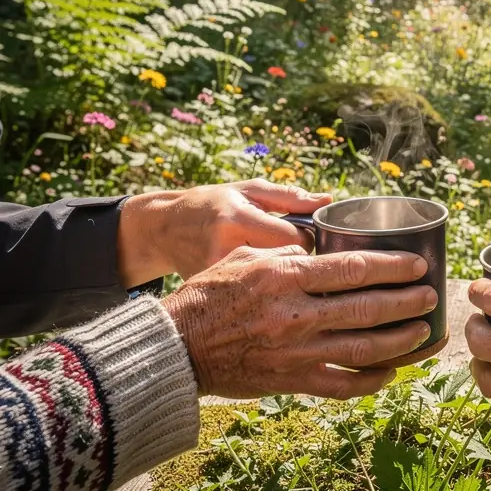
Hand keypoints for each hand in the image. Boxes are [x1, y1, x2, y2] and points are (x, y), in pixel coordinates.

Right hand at [118, 180, 333, 287]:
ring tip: (276, 270)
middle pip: (286, 269)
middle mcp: (225, 250)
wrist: (163, 229)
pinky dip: (261, 294)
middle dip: (300, 266)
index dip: (308, 240)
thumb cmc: (210, 203)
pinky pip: (250, 299)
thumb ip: (289, 197)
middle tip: (298, 258)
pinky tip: (257, 285)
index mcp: (237, 220)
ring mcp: (216, 277)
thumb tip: (327, 201)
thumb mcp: (248, 191)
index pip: (294, 241)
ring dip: (283, 283)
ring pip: (271, 290)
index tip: (306, 237)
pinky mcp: (210, 296)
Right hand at [163, 245, 436, 397]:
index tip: (418, 265)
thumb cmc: (207, 296)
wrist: (174, 350)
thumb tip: (320, 253)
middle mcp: (295, 315)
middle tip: (432, 295)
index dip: (391, 267)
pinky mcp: (290, 382)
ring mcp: (295, 353)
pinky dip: (371, 381)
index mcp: (284, 278)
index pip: (352, 268)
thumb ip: (287, 255)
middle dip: (406, 302)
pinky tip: (391, 371)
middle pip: (367, 308)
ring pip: (363, 349)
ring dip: (400, 340)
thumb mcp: (245, 258)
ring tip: (425, 331)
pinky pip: (341, 386)